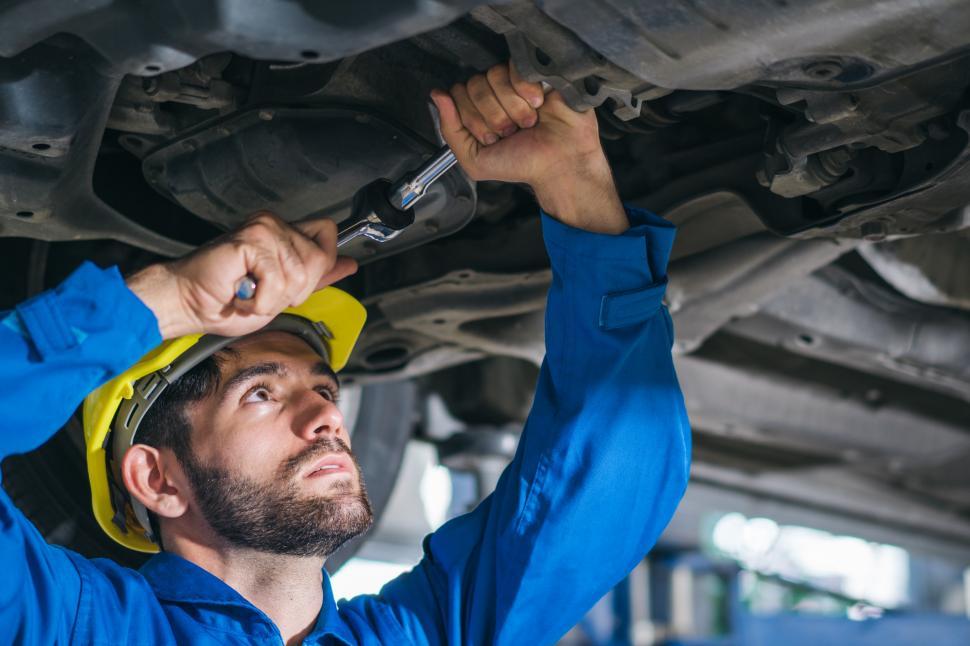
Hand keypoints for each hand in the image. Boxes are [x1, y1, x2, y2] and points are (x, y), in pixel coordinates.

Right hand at [127, 212, 357, 339]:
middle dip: (295, 291)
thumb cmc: (227, 301)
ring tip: (250, 295)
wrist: (189, 303)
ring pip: (300, 273)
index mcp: (283, 232)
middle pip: (318, 259)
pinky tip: (242, 295)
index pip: (328, 234)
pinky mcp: (249, 241)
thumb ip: (316, 277)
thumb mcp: (283, 293)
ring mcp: (262, 229)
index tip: (292, 284)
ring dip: (274, 298)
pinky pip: (277, 280)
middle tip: (263, 293)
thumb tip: (350, 264)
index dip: (320, 264)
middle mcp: (274, 224)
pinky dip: (260, 300)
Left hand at [430, 61, 626, 232]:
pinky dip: (525, 92)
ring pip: (494, 75)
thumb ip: (450, 130)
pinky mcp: (537, 71)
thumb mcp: (475, 160)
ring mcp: (516, 81)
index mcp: (479, 109)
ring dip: (511, 108)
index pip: (458, 94)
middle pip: (473, 84)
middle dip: (492, 116)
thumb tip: (436, 95)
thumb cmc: (522, 164)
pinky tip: (539, 105)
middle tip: (511, 132)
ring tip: (528, 122)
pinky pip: (516, 69)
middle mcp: (496, 93)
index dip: (472, 118)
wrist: (561, 164)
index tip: (491, 138)